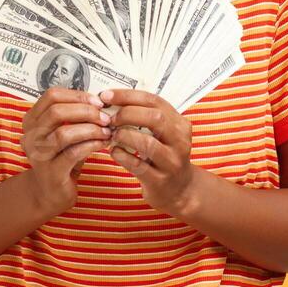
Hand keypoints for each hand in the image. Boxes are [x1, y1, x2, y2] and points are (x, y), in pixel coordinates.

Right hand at [18, 88, 111, 215]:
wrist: (50, 193)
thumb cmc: (60, 159)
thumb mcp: (64, 133)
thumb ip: (74, 117)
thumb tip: (101, 103)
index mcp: (32, 121)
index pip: (52, 96)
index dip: (77, 95)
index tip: (98, 102)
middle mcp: (30, 136)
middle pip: (57, 111)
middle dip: (86, 111)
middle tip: (105, 117)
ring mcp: (38, 155)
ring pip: (64, 133)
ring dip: (91, 129)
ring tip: (107, 131)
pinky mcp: (51, 172)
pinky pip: (73, 153)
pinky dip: (92, 145)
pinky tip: (103, 144)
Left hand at [101, 89, 201, 215]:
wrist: (180, 190)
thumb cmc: (165, 157)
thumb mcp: (164, 134)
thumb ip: (146, 118)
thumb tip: (112, 101)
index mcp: (180, 124)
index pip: (154, 101)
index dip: (128, 96)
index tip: (107, 96)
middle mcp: (180, 141)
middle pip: (155, 118)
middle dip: (127, 114)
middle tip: (110, 118)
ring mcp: (172, 162)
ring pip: (147, 143)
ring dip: (124, 136)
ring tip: (112, 135)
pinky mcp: (160, 181)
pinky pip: (138, 165)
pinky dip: (122, 156)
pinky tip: (114, 152)